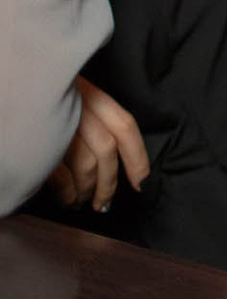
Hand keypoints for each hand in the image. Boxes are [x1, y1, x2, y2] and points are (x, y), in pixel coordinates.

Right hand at [47, 79, 147, 210]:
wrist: (15, 94)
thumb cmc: (42, 104)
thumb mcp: (73, 102)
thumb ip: (95, 123)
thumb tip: (112, 164)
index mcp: (91, 95)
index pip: (125, 126)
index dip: (137, 158)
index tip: (140, 182)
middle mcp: (78, 108)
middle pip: (106, 151)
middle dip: (108, 184)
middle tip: (104, 203)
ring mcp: (57, 126)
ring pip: (86, 164)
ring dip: (87, 191)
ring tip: (82, 201)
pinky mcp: (37, 146)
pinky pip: (61, 176)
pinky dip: (68, 193)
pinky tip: (67, 199)